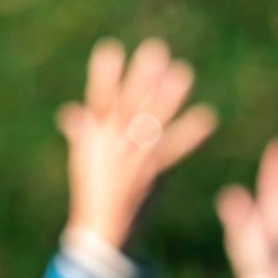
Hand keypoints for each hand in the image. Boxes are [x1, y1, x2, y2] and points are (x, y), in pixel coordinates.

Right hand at [58, 38, 217, 248]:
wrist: (104, 229)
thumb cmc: (91, 192)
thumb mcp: (82, 159)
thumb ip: (81, 132)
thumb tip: (70, 112)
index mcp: (94, 136)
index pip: (98, 99)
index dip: (103, 74)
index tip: (110, 48)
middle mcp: (114, 143)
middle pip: (130, 103)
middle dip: (142, 76)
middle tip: (156, 50)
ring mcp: (135, 157)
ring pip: (153, 120)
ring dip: (169, 96)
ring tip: (184, 73)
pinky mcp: (155, 172)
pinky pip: (175, 149)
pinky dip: (191, 134)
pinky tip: (207, 117)